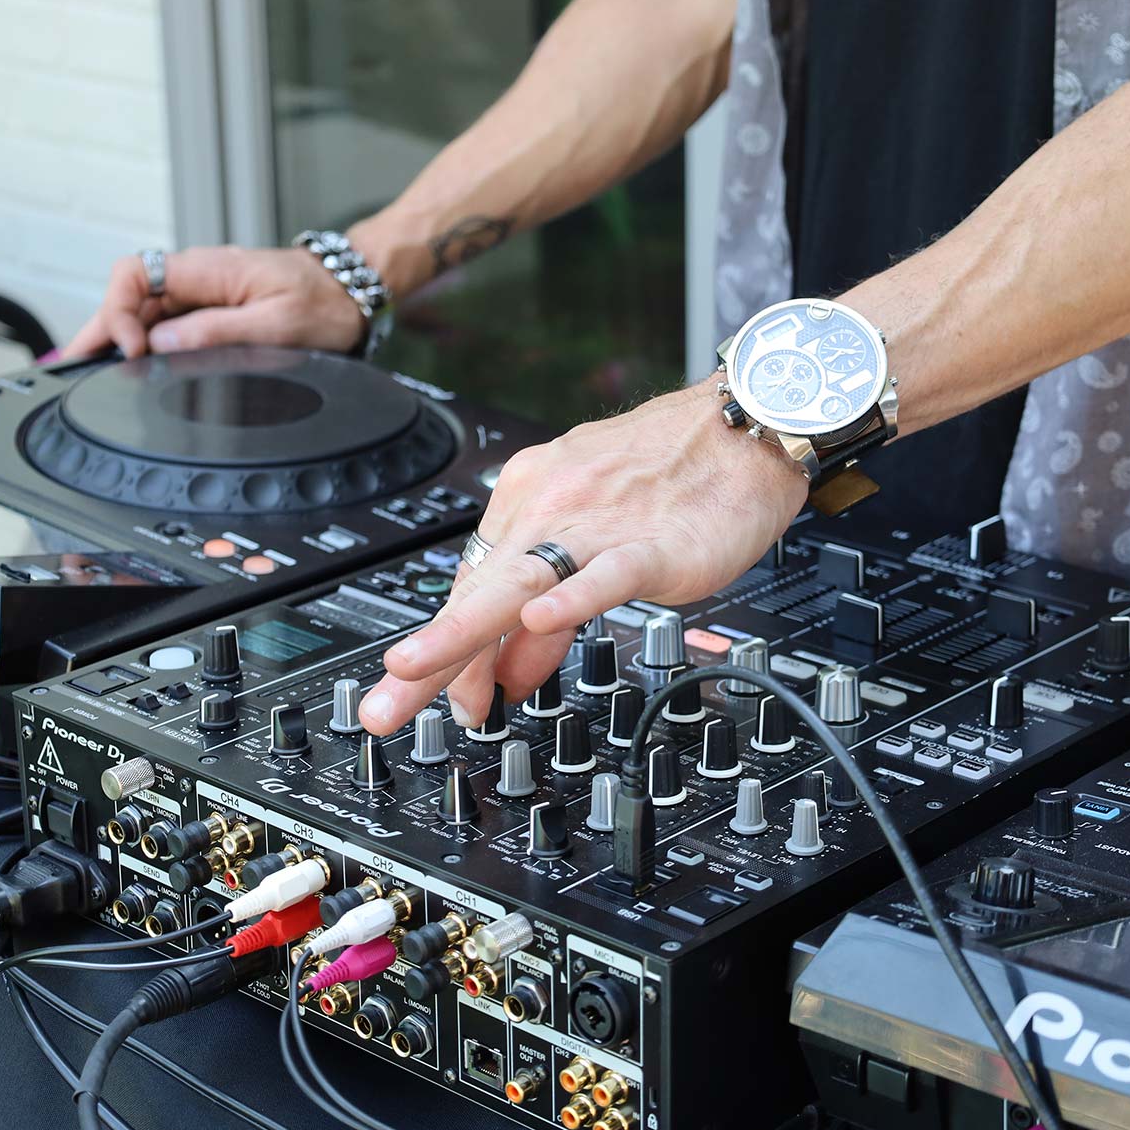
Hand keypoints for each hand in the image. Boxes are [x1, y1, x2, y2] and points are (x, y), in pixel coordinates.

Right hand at [62, 246, 367, 358]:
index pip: (136, 274)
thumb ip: (218, 332)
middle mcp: (201, 276)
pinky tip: (133, 362)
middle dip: (103, 327)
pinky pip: (168, 318)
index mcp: (211, 270)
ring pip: (146, 308)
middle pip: (131, 294)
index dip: (120, 310)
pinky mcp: (215, 307)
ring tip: (92, 367)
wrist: (353, 289)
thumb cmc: (326, 302)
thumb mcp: (277, 323)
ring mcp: (206, 291)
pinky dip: (146, 339)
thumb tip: (162, 342)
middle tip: (76, 364)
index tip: (132, 351)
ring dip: (119, 334)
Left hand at [357, 381, 809, 734]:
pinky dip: (571, 596)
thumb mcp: (599, 539)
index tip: (427, 694)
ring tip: (415, 670)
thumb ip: (549, 604)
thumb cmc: (678, 478)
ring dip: (461, 631)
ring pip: (519, 582)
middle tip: (381, 706)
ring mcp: (598, 523)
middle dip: (424, 655)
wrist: (747, 424)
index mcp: (532, 499)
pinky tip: (541, 621)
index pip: (474, 586)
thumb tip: (510, 669)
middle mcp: (551, 506)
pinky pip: (605, 572)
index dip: (447, 649)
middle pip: (476, 591)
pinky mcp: (651, 541)